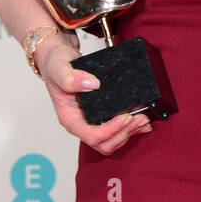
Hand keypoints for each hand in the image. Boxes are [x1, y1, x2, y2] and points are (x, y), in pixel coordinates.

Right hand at [35, 37, 152, 155]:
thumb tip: (92, 84)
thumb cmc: (55, 65)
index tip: (125, 116)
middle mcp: (81, 123)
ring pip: (113, 139)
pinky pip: (117, 128)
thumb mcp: (59, 67)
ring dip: (130, 131)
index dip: (111, 130)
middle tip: (141, 118)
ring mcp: (92, 121)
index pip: (92, 136)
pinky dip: (131, 127)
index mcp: (70, 119)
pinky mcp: (101, 115)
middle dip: (125, 133)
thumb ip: (70, 77)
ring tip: (144, 119)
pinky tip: (142, 120)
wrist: (59, 59)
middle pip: (105, 143)